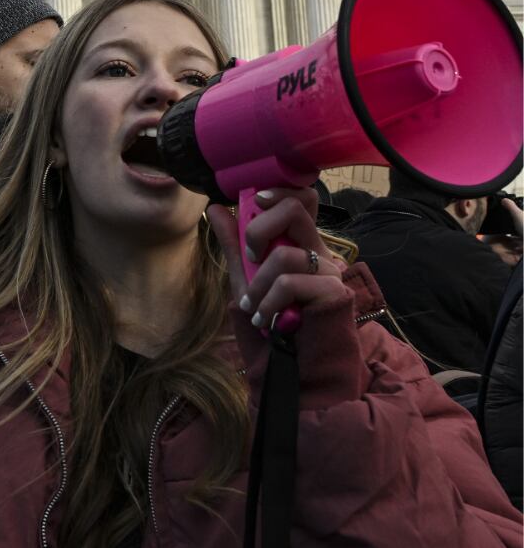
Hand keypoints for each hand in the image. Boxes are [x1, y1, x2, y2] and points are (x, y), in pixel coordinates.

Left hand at [208, 186, 345, 332]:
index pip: (303, 196)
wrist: (292, 359)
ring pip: (283, 253)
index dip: (279, 189)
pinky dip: (268, 302)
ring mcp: (329, 270)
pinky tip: (266, 319)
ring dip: (258, 284)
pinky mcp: (333, 292)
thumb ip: (234, 242)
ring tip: (255, 306)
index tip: (256, 201)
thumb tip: (215, 206)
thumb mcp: (246, 275)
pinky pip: (289, 283)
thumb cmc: (272, 314)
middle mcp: (319, 250)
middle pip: (294, 208)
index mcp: (301, 241)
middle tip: (251, 257)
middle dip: (257, 229)